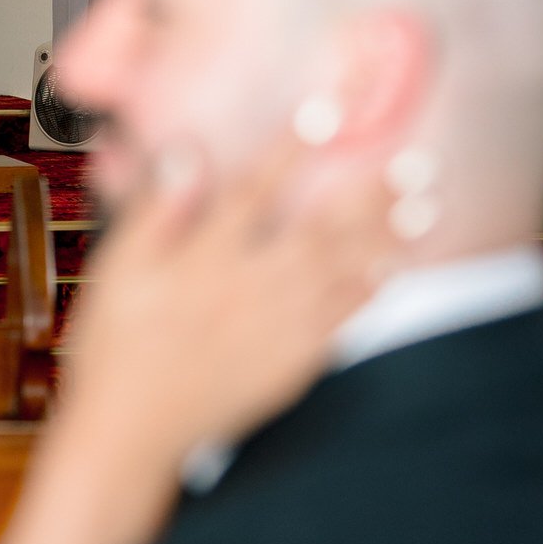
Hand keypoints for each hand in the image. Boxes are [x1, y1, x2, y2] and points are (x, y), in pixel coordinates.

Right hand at [54, 136, 389, 476]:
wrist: (131, 432)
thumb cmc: (116, 346)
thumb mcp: (118, 270)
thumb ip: (157, 210)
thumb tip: (187, 152)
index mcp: (205, 258)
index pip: (256, 189)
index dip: (294, 147)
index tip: (331, 111)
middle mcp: (250, 287)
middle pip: (322, 230)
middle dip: (372, 192)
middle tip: (417, 159)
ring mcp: (277, 329)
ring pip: (344, 273)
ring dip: (389, 237)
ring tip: (427, 204)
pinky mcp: (290, 365)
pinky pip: (342, 322)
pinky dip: (372, 292)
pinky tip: (395, 269)